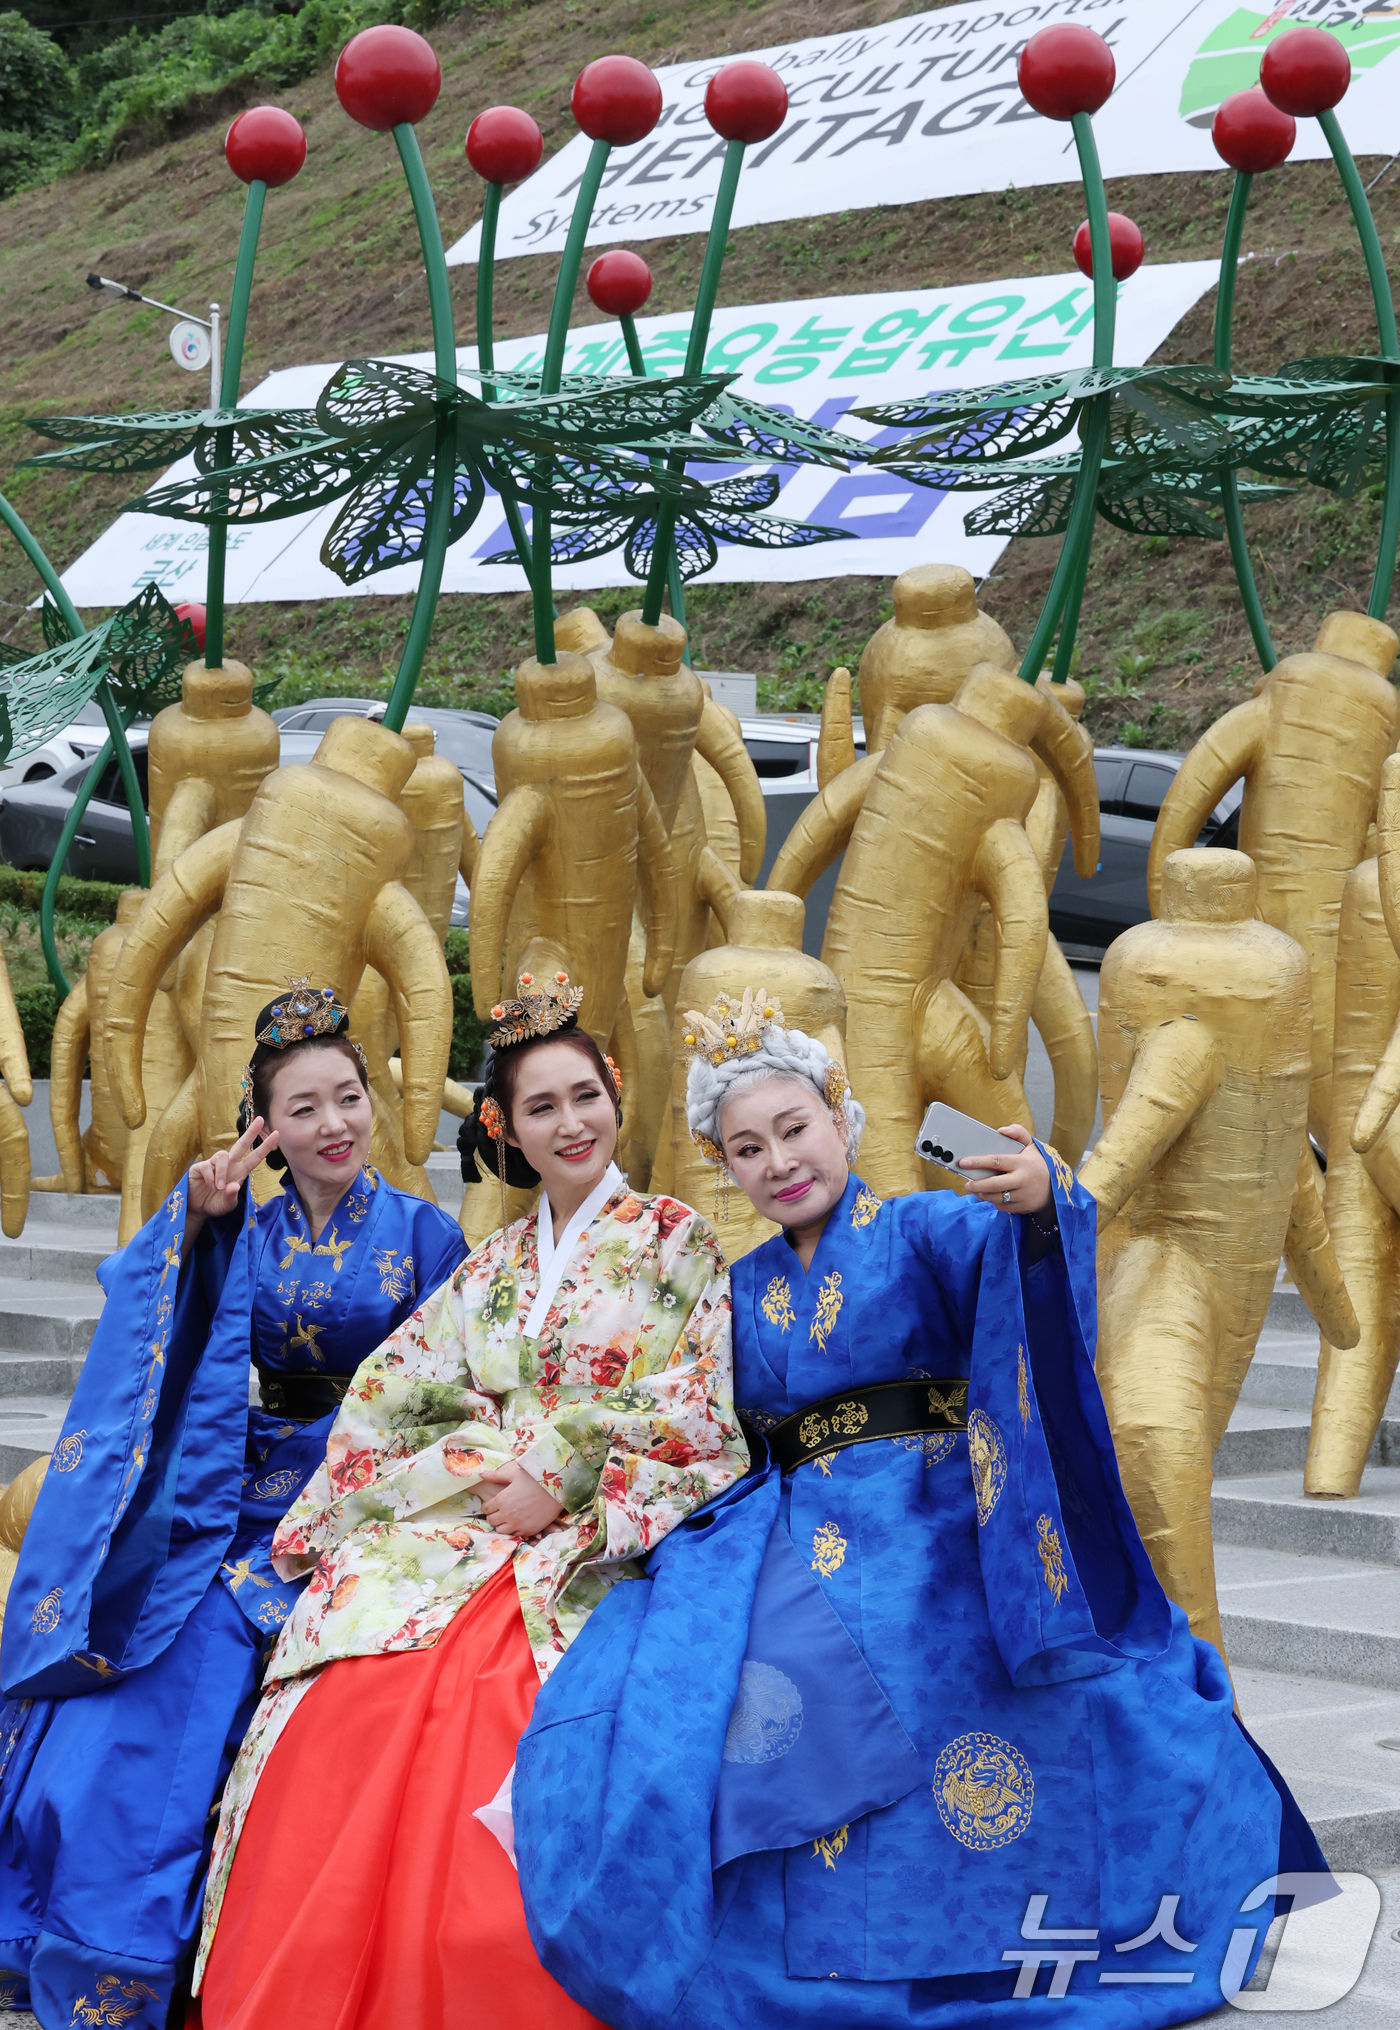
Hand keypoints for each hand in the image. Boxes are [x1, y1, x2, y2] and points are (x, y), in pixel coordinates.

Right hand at [186, 1116, 279, 1231]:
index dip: (265, 1147)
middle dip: (251, 1132)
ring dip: (223, 1172)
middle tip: (260, 1119)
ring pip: (223, 1155)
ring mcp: (214, 1164)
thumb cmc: (215, 1204)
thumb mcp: (226, 1205)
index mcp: (239, 1172)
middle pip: (241, 1145)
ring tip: (219, 1187)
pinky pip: (208, 1166)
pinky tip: (210, 1185)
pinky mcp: (200, 1167)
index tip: (276, 1134)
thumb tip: (234, 1186)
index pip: (254, 1157)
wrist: (197, 1209)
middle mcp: (229, 1165)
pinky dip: (211, 1177)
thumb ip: (231, 1197)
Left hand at [477, 1460, 565, 1539]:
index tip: (492, 1503)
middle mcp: (508, 1514)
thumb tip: (481, 1474)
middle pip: (492, 1520)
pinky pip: (515, 1534)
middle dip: (494, 1515)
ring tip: (509, 1516)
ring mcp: (519, 1524)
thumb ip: (496, 1475)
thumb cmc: (535, 1478)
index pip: (486, 1508)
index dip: (488, 1505)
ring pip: (501, 1530)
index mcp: (502, 1500)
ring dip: (502, 1524)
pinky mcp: (529, 1530)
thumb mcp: (514, 1473)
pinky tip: (519, 1520)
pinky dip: (515, 1529)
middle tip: (500, 1510)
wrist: (558, 1488)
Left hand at [959, 1123, 1050, 1214]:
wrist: (1058, 1188)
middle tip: (967, 1184)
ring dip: (984, 1194)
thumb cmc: (1040, 1164)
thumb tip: (1002, 1130)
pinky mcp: (1024, 1207)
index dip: (978, 1162)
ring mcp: (1024, 1195)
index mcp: (1022, 1163)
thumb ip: (1019, 1133)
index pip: (996, 1161)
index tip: (963, 1162)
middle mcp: (1023, 1180)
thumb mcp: (1033, 1146)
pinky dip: (995, 1202)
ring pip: (997, 1198)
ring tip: (978, 1189)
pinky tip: (993, 1196)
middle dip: (977, 1185)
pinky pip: (1004, 1207)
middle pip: (994, 1184)